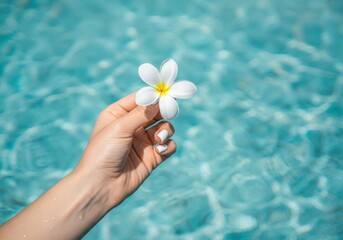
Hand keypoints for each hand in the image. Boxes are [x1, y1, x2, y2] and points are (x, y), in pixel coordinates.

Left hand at [74, 92, 176, 207]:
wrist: (100, 187)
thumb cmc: (102, 153)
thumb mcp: (119, 127)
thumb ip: (141, 113)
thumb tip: (159, 100)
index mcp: (118, 114)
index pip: (140, 99)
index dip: (154, 96)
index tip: (167, 95)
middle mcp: (131, 126)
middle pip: (155, 112)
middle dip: (163, 113)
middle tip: (170, 113)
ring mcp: (142, 142)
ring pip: (164, 128)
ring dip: (165, 131)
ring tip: (158, 139)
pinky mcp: (152, 157)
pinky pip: (168, 145)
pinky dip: (168, 145)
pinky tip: (160, 150)